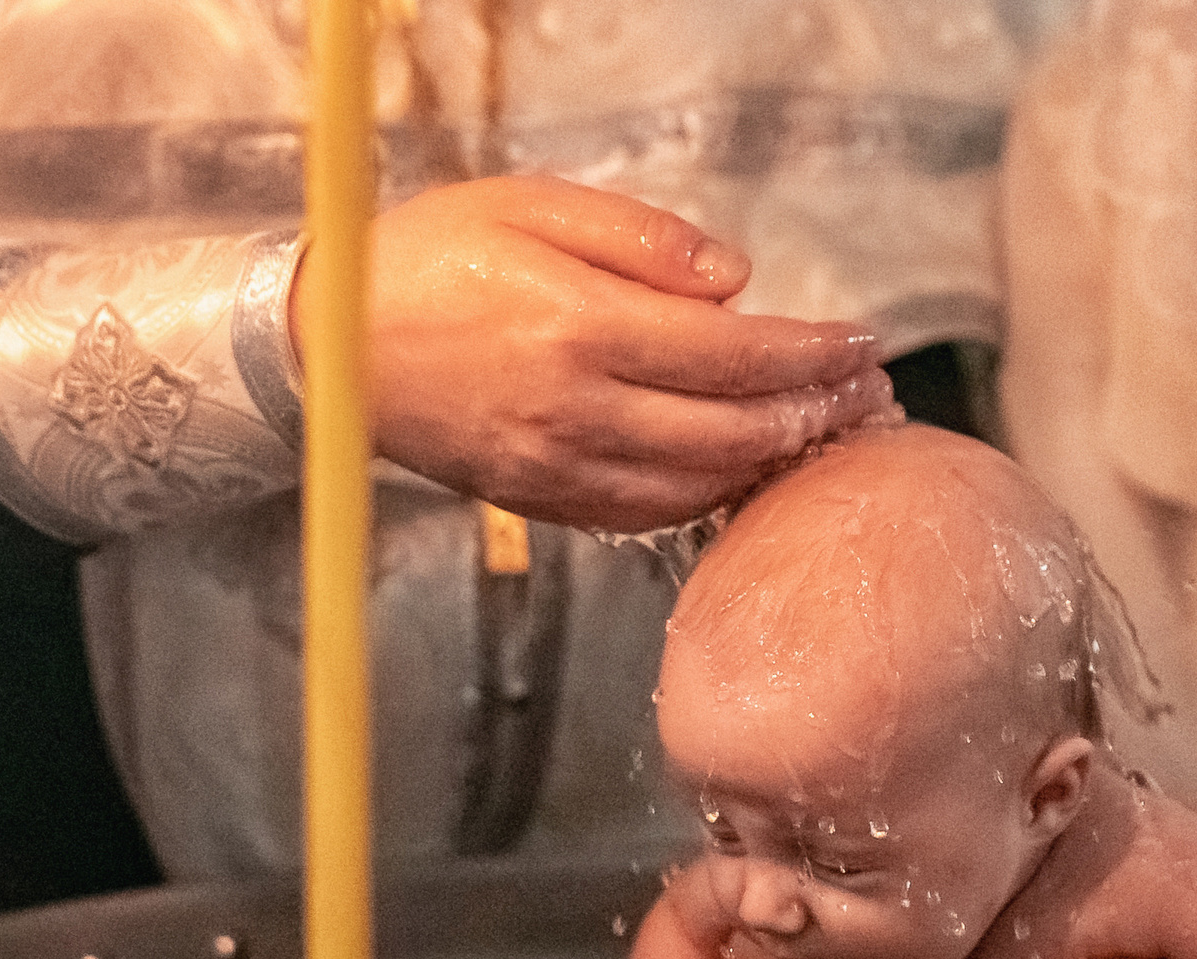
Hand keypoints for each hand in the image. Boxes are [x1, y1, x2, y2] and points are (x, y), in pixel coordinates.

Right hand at [326, 177, 899, 531]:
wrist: (329, 343)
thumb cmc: (428, 259)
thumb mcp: (534, 205)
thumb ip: (645, 240)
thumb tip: (738, 280)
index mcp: (582, 327)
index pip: (737, 353)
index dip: (814, 353)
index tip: (863, 343)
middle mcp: (577, 410)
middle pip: (736, 430)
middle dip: (815, 413)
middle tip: (867, 394)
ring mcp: (560, 467)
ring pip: (702, 484)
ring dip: (774, 462)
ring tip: (823, 430)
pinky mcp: (542, 501)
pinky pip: (650, 514)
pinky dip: (711, 494)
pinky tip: (742, 466)